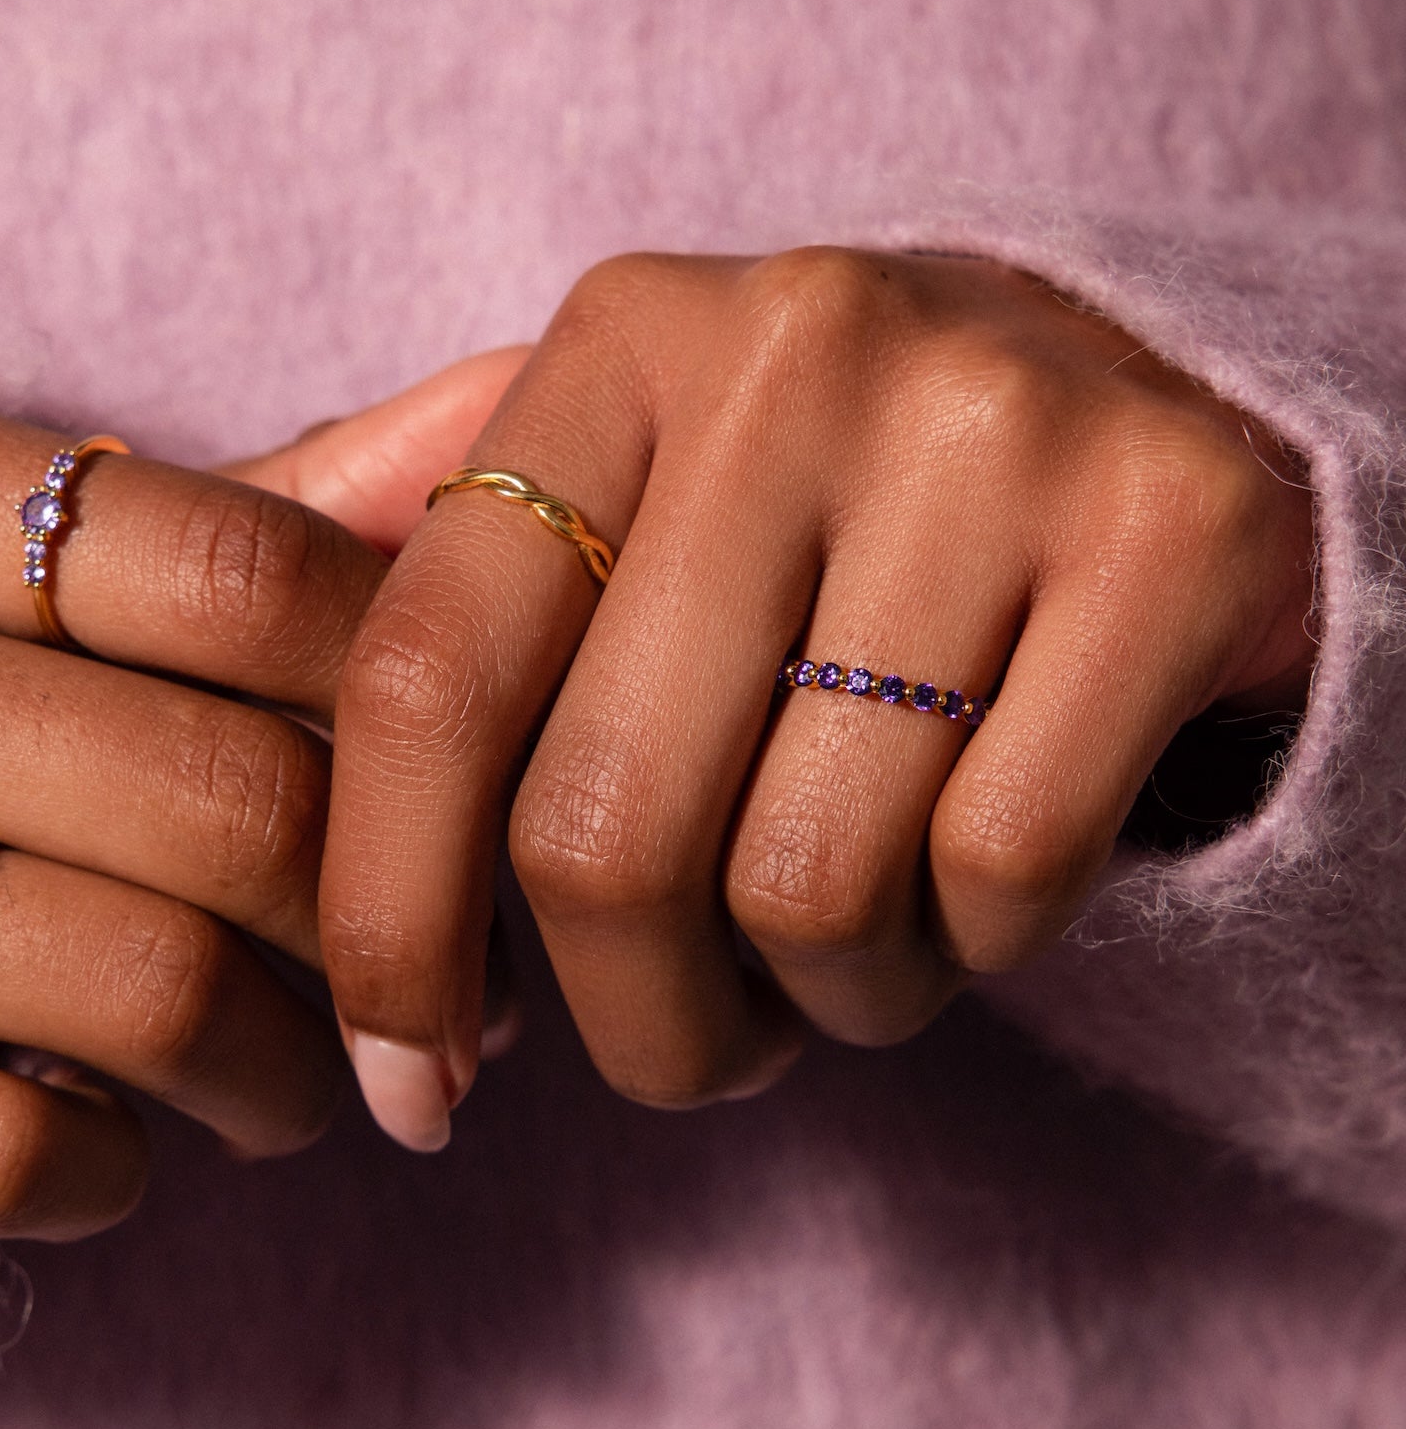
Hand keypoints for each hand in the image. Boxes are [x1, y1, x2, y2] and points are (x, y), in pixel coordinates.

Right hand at [0, 374, 497, 1239]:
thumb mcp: (18, 561)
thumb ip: (257, 509)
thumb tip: (507, 411)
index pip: (249, 574)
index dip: (413, 698)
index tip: (469, 780)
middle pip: (228, 799)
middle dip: (388, 922)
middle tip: (438, 978)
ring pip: (153, 992)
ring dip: (286, 1068)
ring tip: (299, 1073)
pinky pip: (22, 1152)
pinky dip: (126, 1171)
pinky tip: (128, 1135)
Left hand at [310, 250, 1317, 1148]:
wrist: (1150, 406)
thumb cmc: (829, 512)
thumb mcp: (630, 502)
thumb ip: (434, 591)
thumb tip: (250, 791)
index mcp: (616, 346)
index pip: (427, 682)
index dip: (387, 923)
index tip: (410, 1081)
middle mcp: (793, 351)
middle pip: (604, 832)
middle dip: (633, 1020)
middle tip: (685, 1042)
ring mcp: (994, 428)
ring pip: (807, 887)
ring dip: (813, 997)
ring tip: (844, 943)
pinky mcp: (1177, 530)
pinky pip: (999, 874)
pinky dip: (970, 951)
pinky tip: (971, 892)